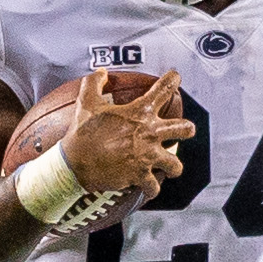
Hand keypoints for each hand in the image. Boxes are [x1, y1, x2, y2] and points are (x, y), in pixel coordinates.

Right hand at [64, 68, 193, 195]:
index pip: (163, 90)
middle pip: (184, 129)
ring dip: (172, 167)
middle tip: (184, 131)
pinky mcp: (140, 175)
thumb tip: (102, 72)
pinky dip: (151, 188)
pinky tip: (148, 186)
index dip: (172, 80)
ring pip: (175, 165)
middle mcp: (149, 134)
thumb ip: (94, 83)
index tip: (175, 76)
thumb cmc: (82, 132)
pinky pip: (154, 187)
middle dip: (187, 130)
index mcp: (139, 113)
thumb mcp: (86, 102)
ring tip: (168, 167)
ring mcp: (147, 156)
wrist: (75, 163)